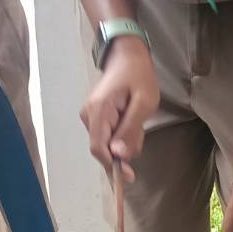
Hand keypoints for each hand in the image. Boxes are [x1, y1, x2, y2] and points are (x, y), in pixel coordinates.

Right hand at [81, 38, 159, 180]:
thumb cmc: (138, 75)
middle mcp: (89, 116)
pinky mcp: (95, 118)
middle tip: (140, 130)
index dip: (113, 166)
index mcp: (99, 111)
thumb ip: (130, 129)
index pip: (99, 149)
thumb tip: (118, 154)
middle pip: (104, 149)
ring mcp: (90, 117)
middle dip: (124, 148)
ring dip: (125, 141)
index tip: (130, 176)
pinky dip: (122, 135)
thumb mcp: (143, 102)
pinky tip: (131, 121)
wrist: (127, 55)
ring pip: (107, 144)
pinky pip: (108, 136)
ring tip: (137, 121)